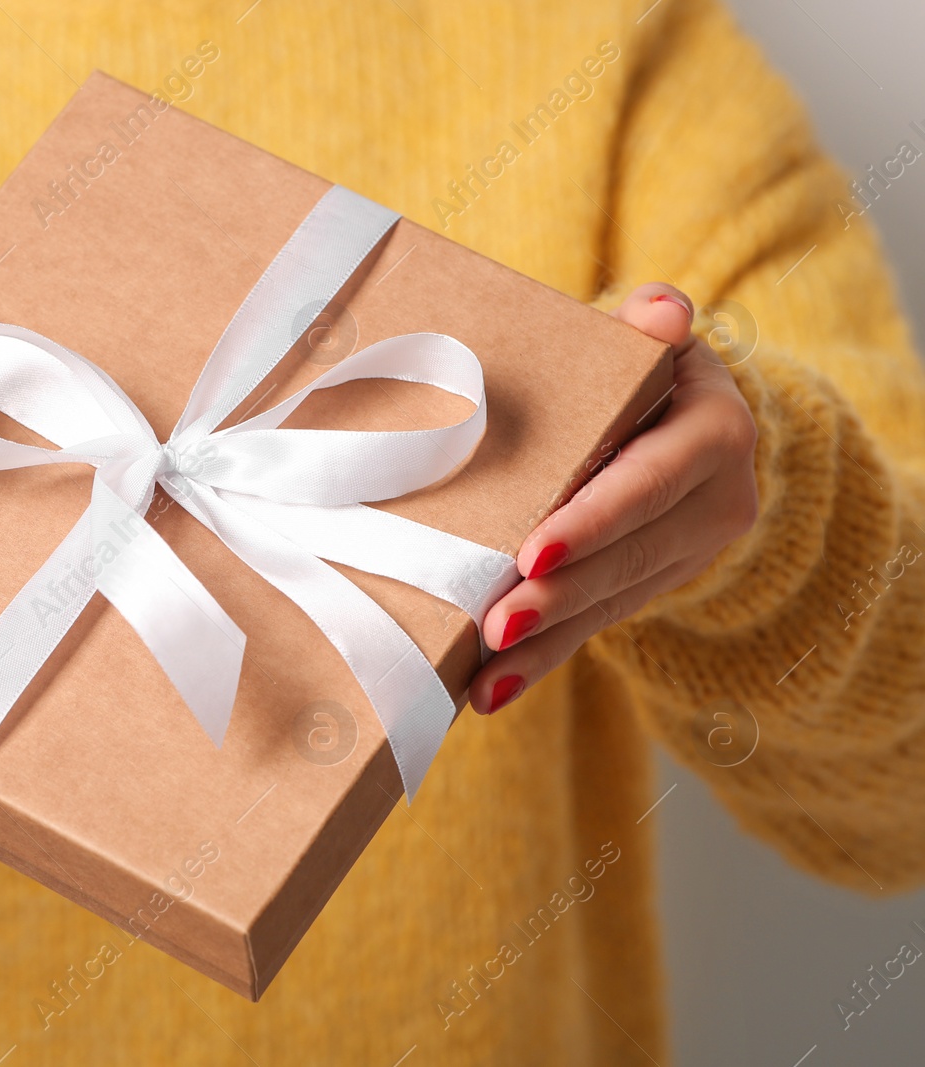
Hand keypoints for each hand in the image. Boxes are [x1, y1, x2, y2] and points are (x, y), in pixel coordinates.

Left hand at [469, 283, 757, 713]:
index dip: (595, 520)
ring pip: (612, 602)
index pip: (651, 482)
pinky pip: (597, 626)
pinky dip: (544, 658)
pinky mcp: (654, 584)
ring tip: (485, 673)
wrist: (671, 407)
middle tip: (496, 623)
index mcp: (714, 433)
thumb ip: (647, 326)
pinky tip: (491, 690)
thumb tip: (661, 310)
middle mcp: (718, 500)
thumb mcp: (645, 338)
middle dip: (561, 596)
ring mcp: (690, 552)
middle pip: (629, 556)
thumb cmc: (633, 364)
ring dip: (546, 642)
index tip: (532, 552)